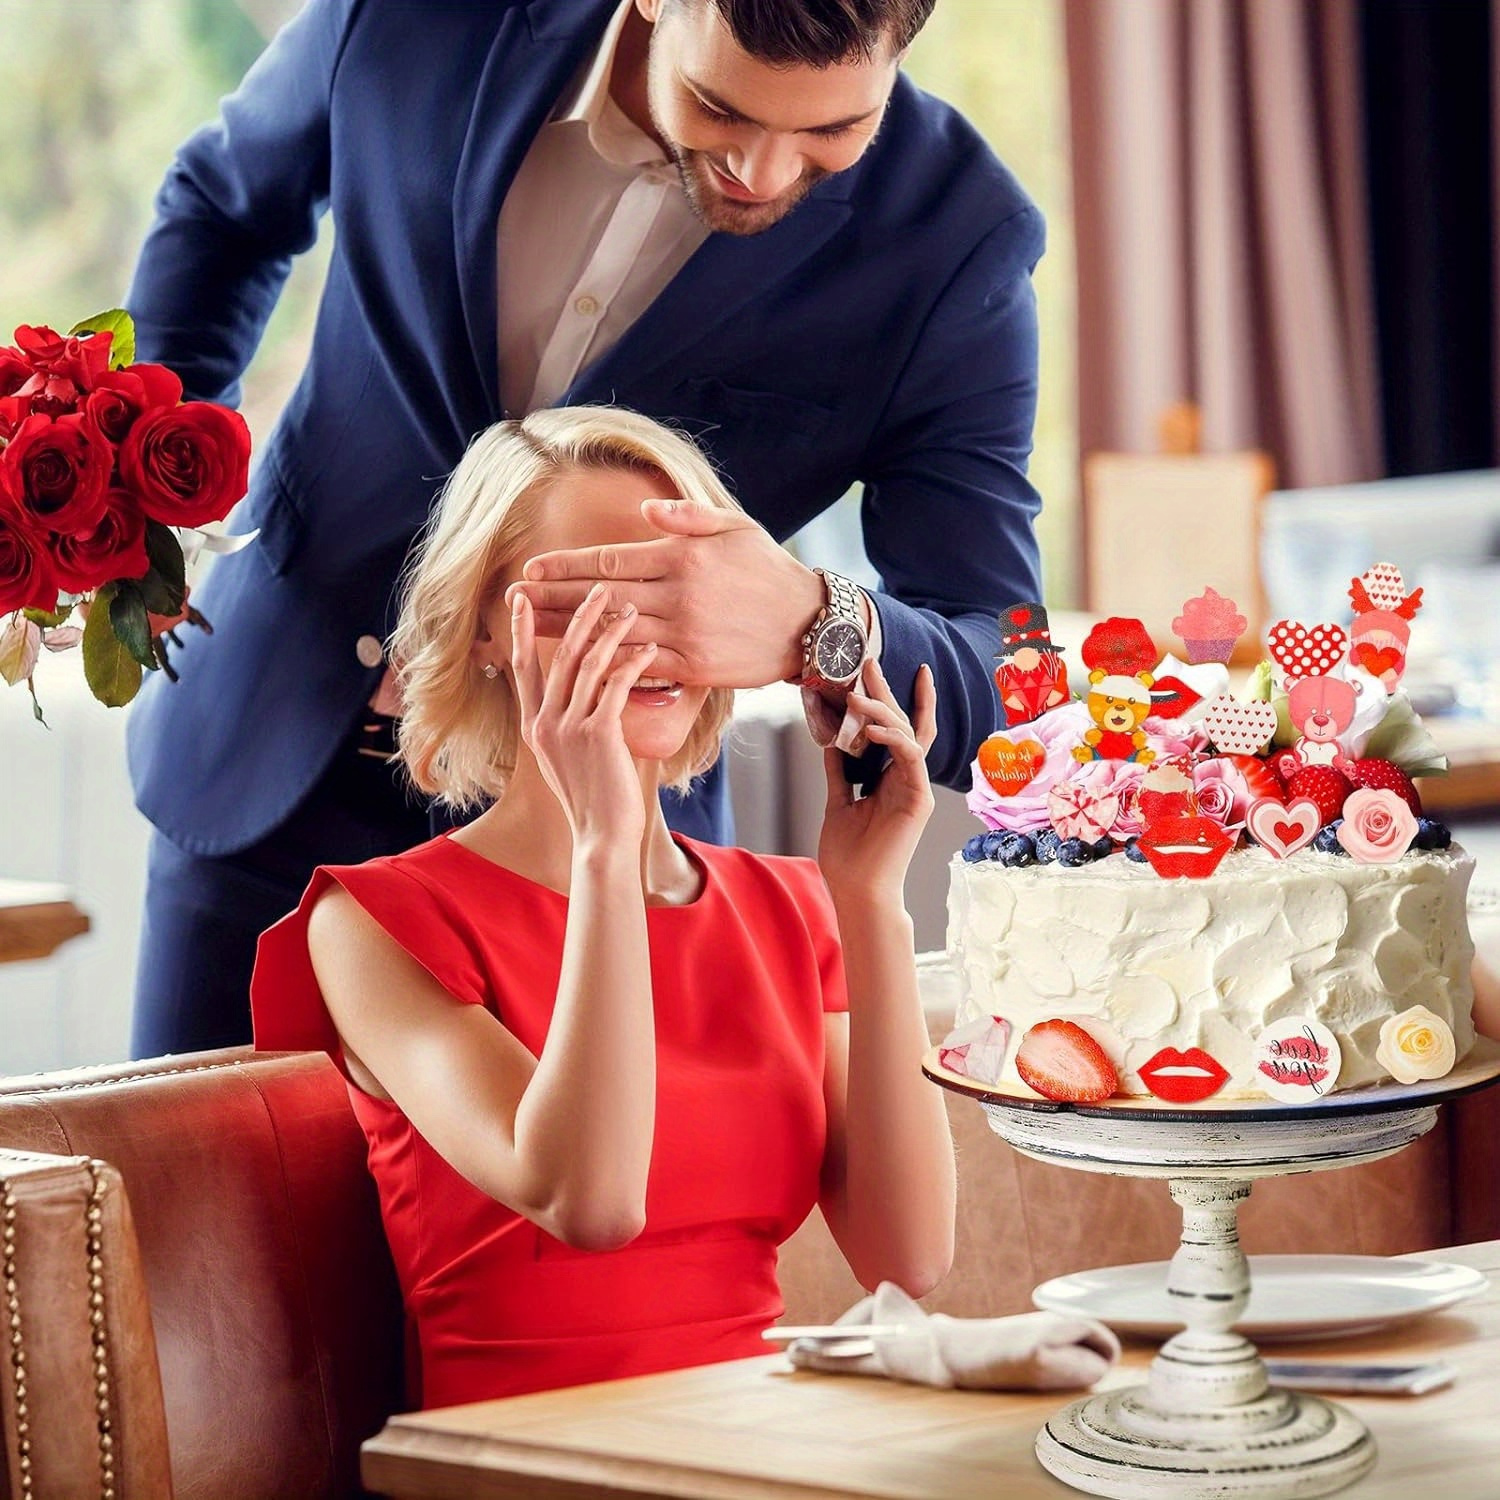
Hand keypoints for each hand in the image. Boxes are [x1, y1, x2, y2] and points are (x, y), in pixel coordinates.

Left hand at [506, 498, 823, 686]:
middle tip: (513, 602)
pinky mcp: (695, 667)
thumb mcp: (735, 527)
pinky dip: (607, 664)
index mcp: (682, 557)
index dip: (566, 567)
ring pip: (613, 634)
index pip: (610, 560)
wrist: (810, 624)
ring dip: (568, 635)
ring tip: (531, 632)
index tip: (532, 571)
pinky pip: (641, 666)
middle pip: (601, 599)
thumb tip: (645, 513)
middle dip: (553, 600)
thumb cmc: (769, 570)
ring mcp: (685, 634)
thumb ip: (687, 518)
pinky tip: (576, 665)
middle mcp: (679, 595)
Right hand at [509, 584, 658, 843]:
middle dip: (579, 616)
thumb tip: (591, 693)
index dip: (525, 630)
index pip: (523, 666)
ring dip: (611, 631)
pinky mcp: (597, 735)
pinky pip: (615, 685)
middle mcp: (545, 723)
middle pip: (559, 655)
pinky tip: (649, 649)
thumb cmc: (596, 801)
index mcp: (534, 727)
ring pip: (588, 663)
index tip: (523, 597)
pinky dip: (633, 662)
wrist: (602, 838)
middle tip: (598, 588)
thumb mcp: (570, 759)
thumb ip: (571, 724)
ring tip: (630, 609)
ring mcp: (568, 728)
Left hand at [817, 661, 936, 902]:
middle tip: (868, 660)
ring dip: (882, 710)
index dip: (888, 699)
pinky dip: (894, 738)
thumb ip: (840, 771)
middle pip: (903, 723)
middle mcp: (907, 778)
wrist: (857, 890)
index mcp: (890, 778)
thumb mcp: (837, 801)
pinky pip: (910, 757)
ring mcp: (916, 787)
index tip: (873, 670)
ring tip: (857, 693)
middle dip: (885, 690)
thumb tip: (832, 742)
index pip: (894, 730)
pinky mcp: (919, 799)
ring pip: (908, 734)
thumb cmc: (849, 855)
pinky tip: (873, 727)